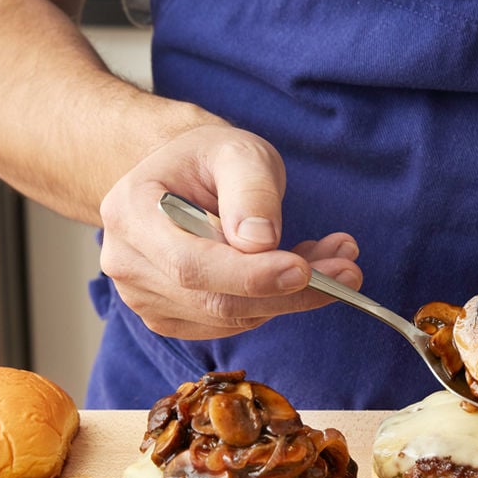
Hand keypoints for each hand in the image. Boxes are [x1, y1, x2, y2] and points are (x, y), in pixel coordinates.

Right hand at [98, 123, 361, 338]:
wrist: (184, 178)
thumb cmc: (209, 159)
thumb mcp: (238, 152)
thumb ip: (250, 191)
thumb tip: (260, 243)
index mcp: (131, 212)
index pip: (191, 265)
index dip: (250, 276)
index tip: (303, 271)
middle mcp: (129, 262)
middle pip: (216, 301)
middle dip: (290, 292)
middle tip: (348, 270)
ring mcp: (146, 298)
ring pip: (233, 317)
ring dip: (293, 295)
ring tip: (333, 258)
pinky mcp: (174, 318)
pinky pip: (234, 324)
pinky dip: (276, 303)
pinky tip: (298, 270)